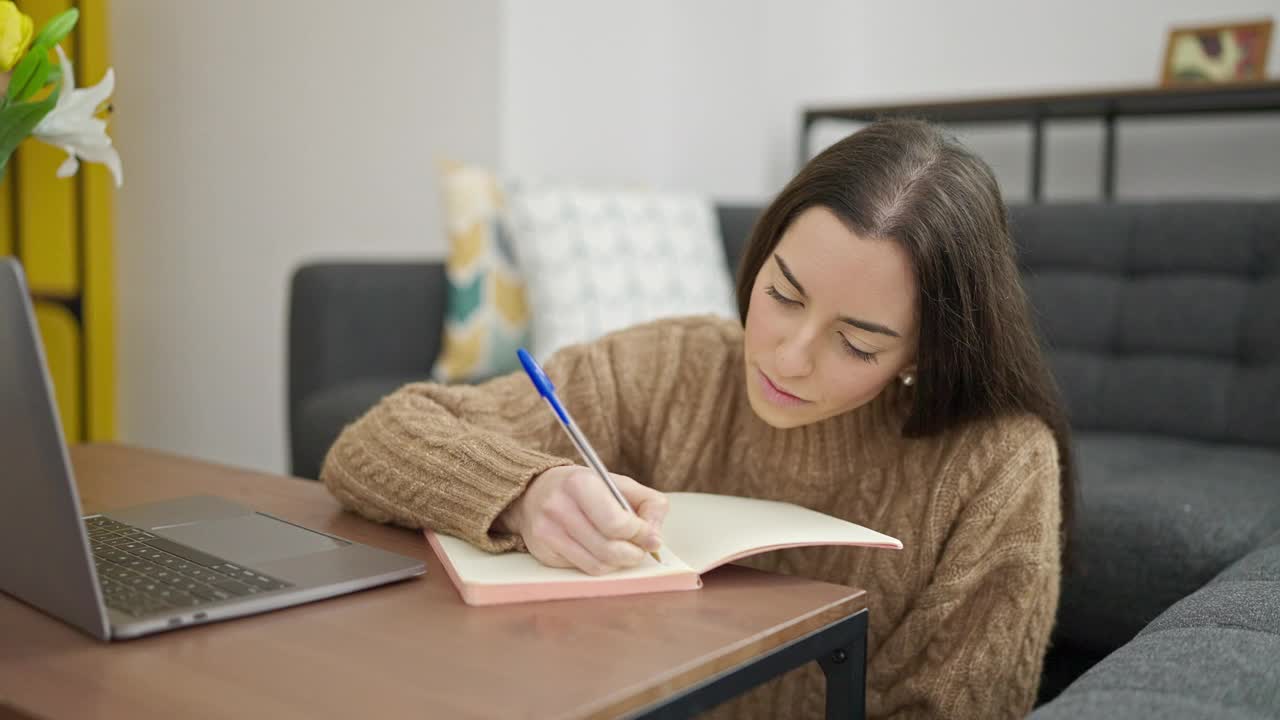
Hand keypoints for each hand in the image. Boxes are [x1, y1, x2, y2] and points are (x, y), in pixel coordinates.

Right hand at [498, 465, 667, 575]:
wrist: (535, 493)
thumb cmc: (586, 489)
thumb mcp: (620, 484)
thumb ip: (649, 504)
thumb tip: (655, 539)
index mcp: (580, 484)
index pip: (617, 524)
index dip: (641, 534)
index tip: (650, 536)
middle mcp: (558, 508)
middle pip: (609, 549)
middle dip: (634, 553)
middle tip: (640, 548)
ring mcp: (548, 533)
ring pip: (598, 565)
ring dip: (619, 562)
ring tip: (623, 549)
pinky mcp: (544, 553)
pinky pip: (584, 569)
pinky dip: (601, 564)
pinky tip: (600, 550)